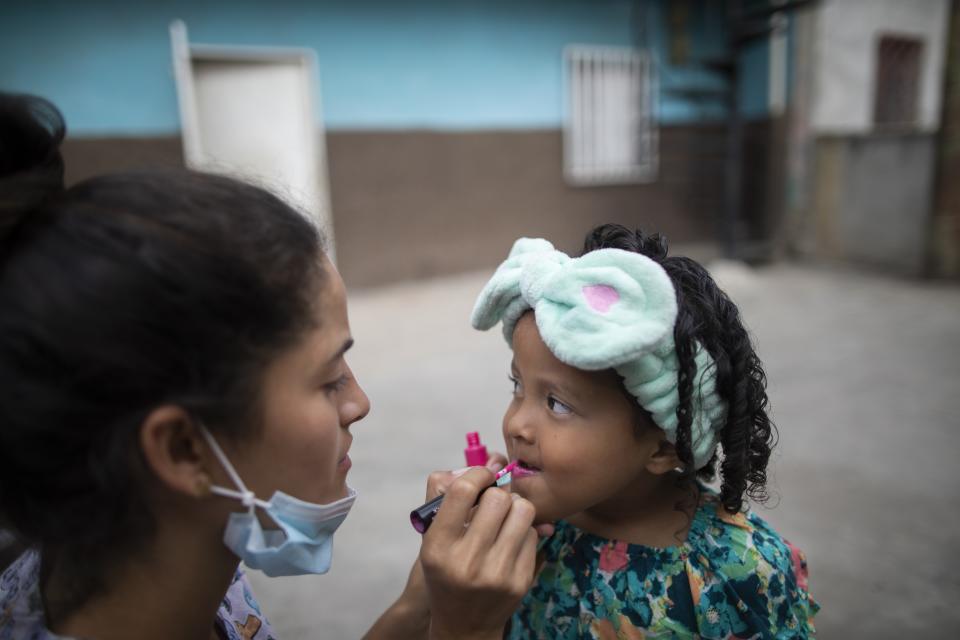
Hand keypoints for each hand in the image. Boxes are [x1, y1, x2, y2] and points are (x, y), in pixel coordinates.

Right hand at [419, 467, 538, 639]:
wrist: (463, 624)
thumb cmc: (445, 571)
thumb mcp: (431, 538)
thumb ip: (441, 495)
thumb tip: (474, 463)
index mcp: (437, 546)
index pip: (463, 491)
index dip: (478, 474)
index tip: (483, 477)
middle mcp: (466, 561)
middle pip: (498, 498)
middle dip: (498, 493)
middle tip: (494, 501)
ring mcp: (496, 573)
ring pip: (523, 511)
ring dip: (516, 507)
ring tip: (506, 517)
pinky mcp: (520, 581)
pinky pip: (533, 534)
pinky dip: (524, 531)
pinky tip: (511, 541)